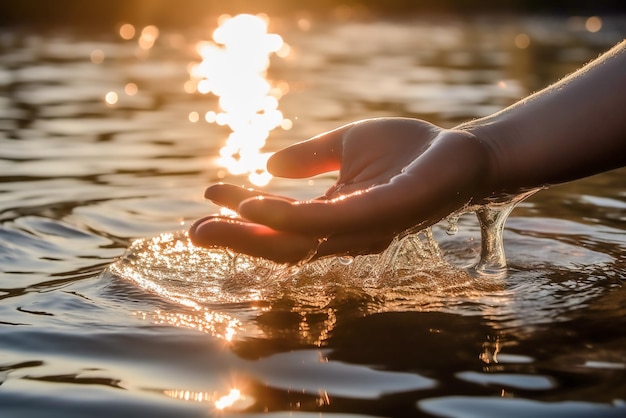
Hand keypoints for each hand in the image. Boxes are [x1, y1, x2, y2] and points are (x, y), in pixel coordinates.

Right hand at [189, 118, 491, 263]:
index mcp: (334, 215)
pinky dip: (285, 218)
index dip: (243, 214)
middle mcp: (343, 232)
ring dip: (251, 233)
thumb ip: (310, 158)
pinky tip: (255, 205)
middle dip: (235, 241)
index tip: (210, 193)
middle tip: (193, 233)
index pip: (280, 224)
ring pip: (295, 242)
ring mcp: (361, 230)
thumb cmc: (411, 151)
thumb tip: (268, 165)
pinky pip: (324, 223)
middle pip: (280, 246)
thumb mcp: (348, 146)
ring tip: (213, 219)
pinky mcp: (380, 217)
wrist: (463, 152)